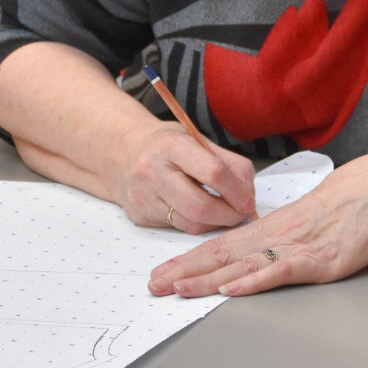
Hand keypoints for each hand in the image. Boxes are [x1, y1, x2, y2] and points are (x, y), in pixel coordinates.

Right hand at [112, 121, 256, 234]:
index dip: (237, 190)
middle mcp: (153, 171)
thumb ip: (228, 162)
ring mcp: (144, 196)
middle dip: (229, 215)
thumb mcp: (196, 139)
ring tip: (224, 213)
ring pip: (190, 224)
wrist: (119, 151)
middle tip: (241, 213)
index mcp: (172, 146)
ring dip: (215, 223)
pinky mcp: (140, 216)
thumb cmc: (165, 144)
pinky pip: (177, 228)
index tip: (247, 198)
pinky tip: (201, 212)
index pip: (213, 172)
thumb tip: (248, 193)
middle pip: (200, 207)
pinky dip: (196, 224)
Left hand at [147, 150, 367, 297]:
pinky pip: (281, 272)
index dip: (189, 261)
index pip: (221, 246)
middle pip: (223, 257)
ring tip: (179, 289)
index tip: (162, 273)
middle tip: (153, 286)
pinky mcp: (320, 260)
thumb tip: (253, 252)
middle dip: (185, 272)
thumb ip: (279, 237)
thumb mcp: (305, 219)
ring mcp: (298, 249)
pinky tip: (233, 289)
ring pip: (244, 266)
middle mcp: (278, 237)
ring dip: (208, 279)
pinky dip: (255, 282)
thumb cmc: (348, 203)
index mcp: (272, 228)